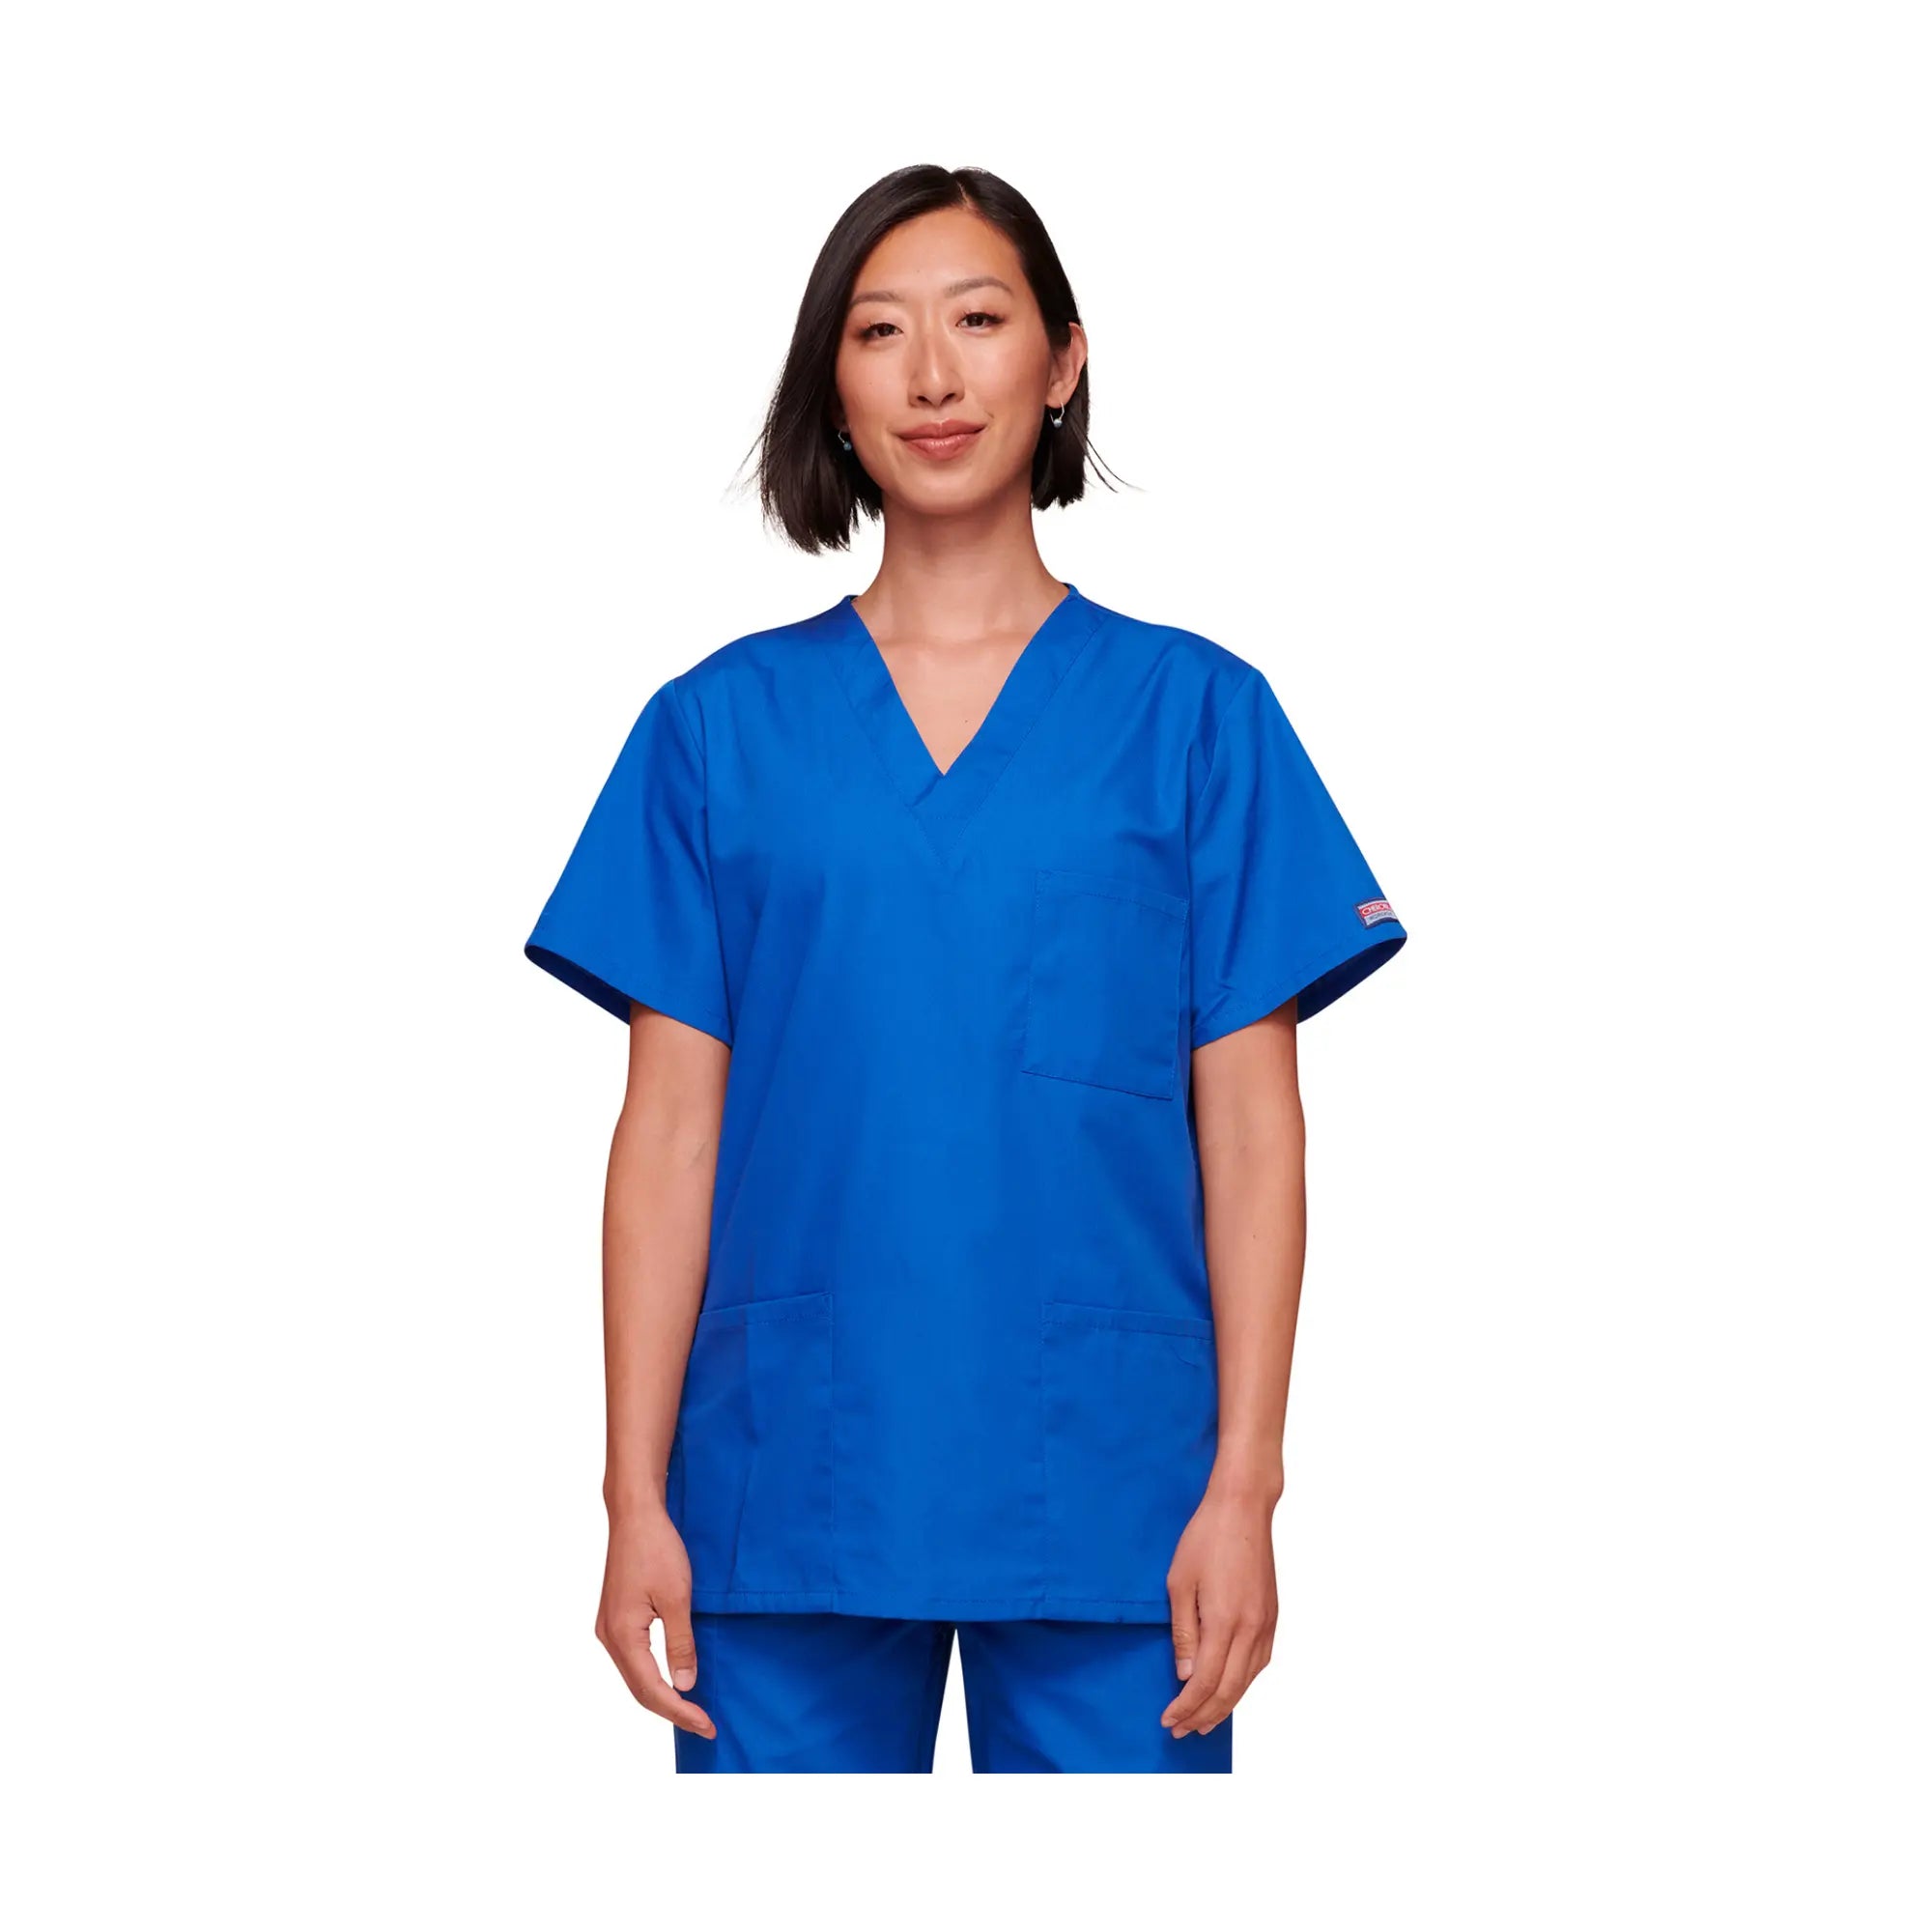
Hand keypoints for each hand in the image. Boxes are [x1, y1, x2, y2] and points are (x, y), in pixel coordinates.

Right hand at [594, 1506, 716, 1738]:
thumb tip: (685, 1685)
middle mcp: (609, 1637)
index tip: (706, 1725)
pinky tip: (672, 1678)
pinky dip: (653, 1675)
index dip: (680, 1712)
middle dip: (672, 1710)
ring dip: (662, 1695)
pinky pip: (634, 1659)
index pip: (652, 1690)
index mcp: (622, 1636)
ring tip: (691, 1709)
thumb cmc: (657, 1549)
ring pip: (635, 1676)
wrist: (635, 1515)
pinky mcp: (616, 1618)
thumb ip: (680, 1644)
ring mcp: (610, 1628)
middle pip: (639, 1689)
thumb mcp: (677, 1597)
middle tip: (704, 1725)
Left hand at [1161, 1480, 1278, 1739]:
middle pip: (1229, 1690)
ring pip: (1248, 1680)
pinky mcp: (1272, 1615)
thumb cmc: (1206, 1539)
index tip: (1169, 1720)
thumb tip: (1186, 1676)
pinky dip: (1244, 1683)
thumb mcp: (1179, 1583)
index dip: (1186, 1707)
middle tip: (1182, 1730)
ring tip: (1204, 1721)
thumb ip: (1185, 1634)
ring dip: (1226, 1706)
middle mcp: (1251, 1629)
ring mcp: (1266, 1623)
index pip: (1206, 1682)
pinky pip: (1260, 1662)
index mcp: (1225, 1622)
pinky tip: (1231, 1689)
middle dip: (1204, 1715)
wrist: (1243, 1508)